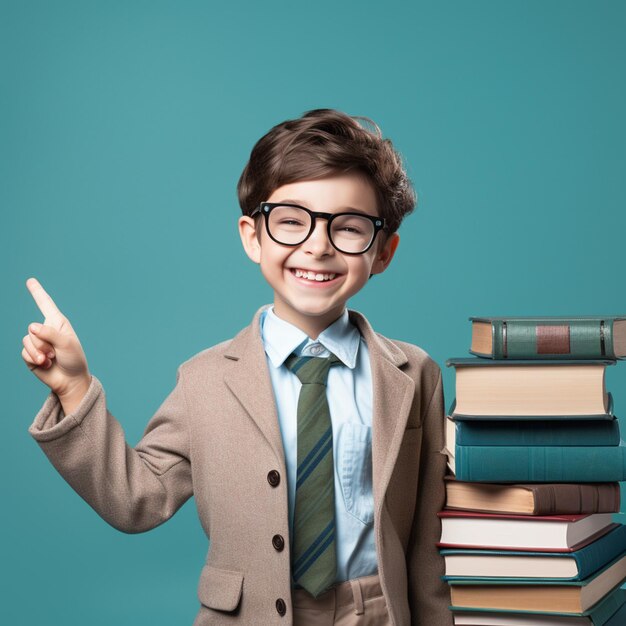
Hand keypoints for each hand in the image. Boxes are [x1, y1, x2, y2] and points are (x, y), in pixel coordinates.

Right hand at [23, 277, 90, 400]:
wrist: (70, 380)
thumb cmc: (73, 359)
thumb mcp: (67, 344)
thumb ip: (50, 333)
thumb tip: (31, 327)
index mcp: (58, 323)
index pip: (45, 304)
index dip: (37, 292)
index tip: (30, 280)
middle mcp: (46, 330)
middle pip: (34, 329)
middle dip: (45, 343)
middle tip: (57, 352)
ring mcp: (37, 342)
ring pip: (28, 341)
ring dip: (40, 353)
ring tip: (52, 359)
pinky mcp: (30, 354)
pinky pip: (25, 352)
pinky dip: (35, 359)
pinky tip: (46, 364)